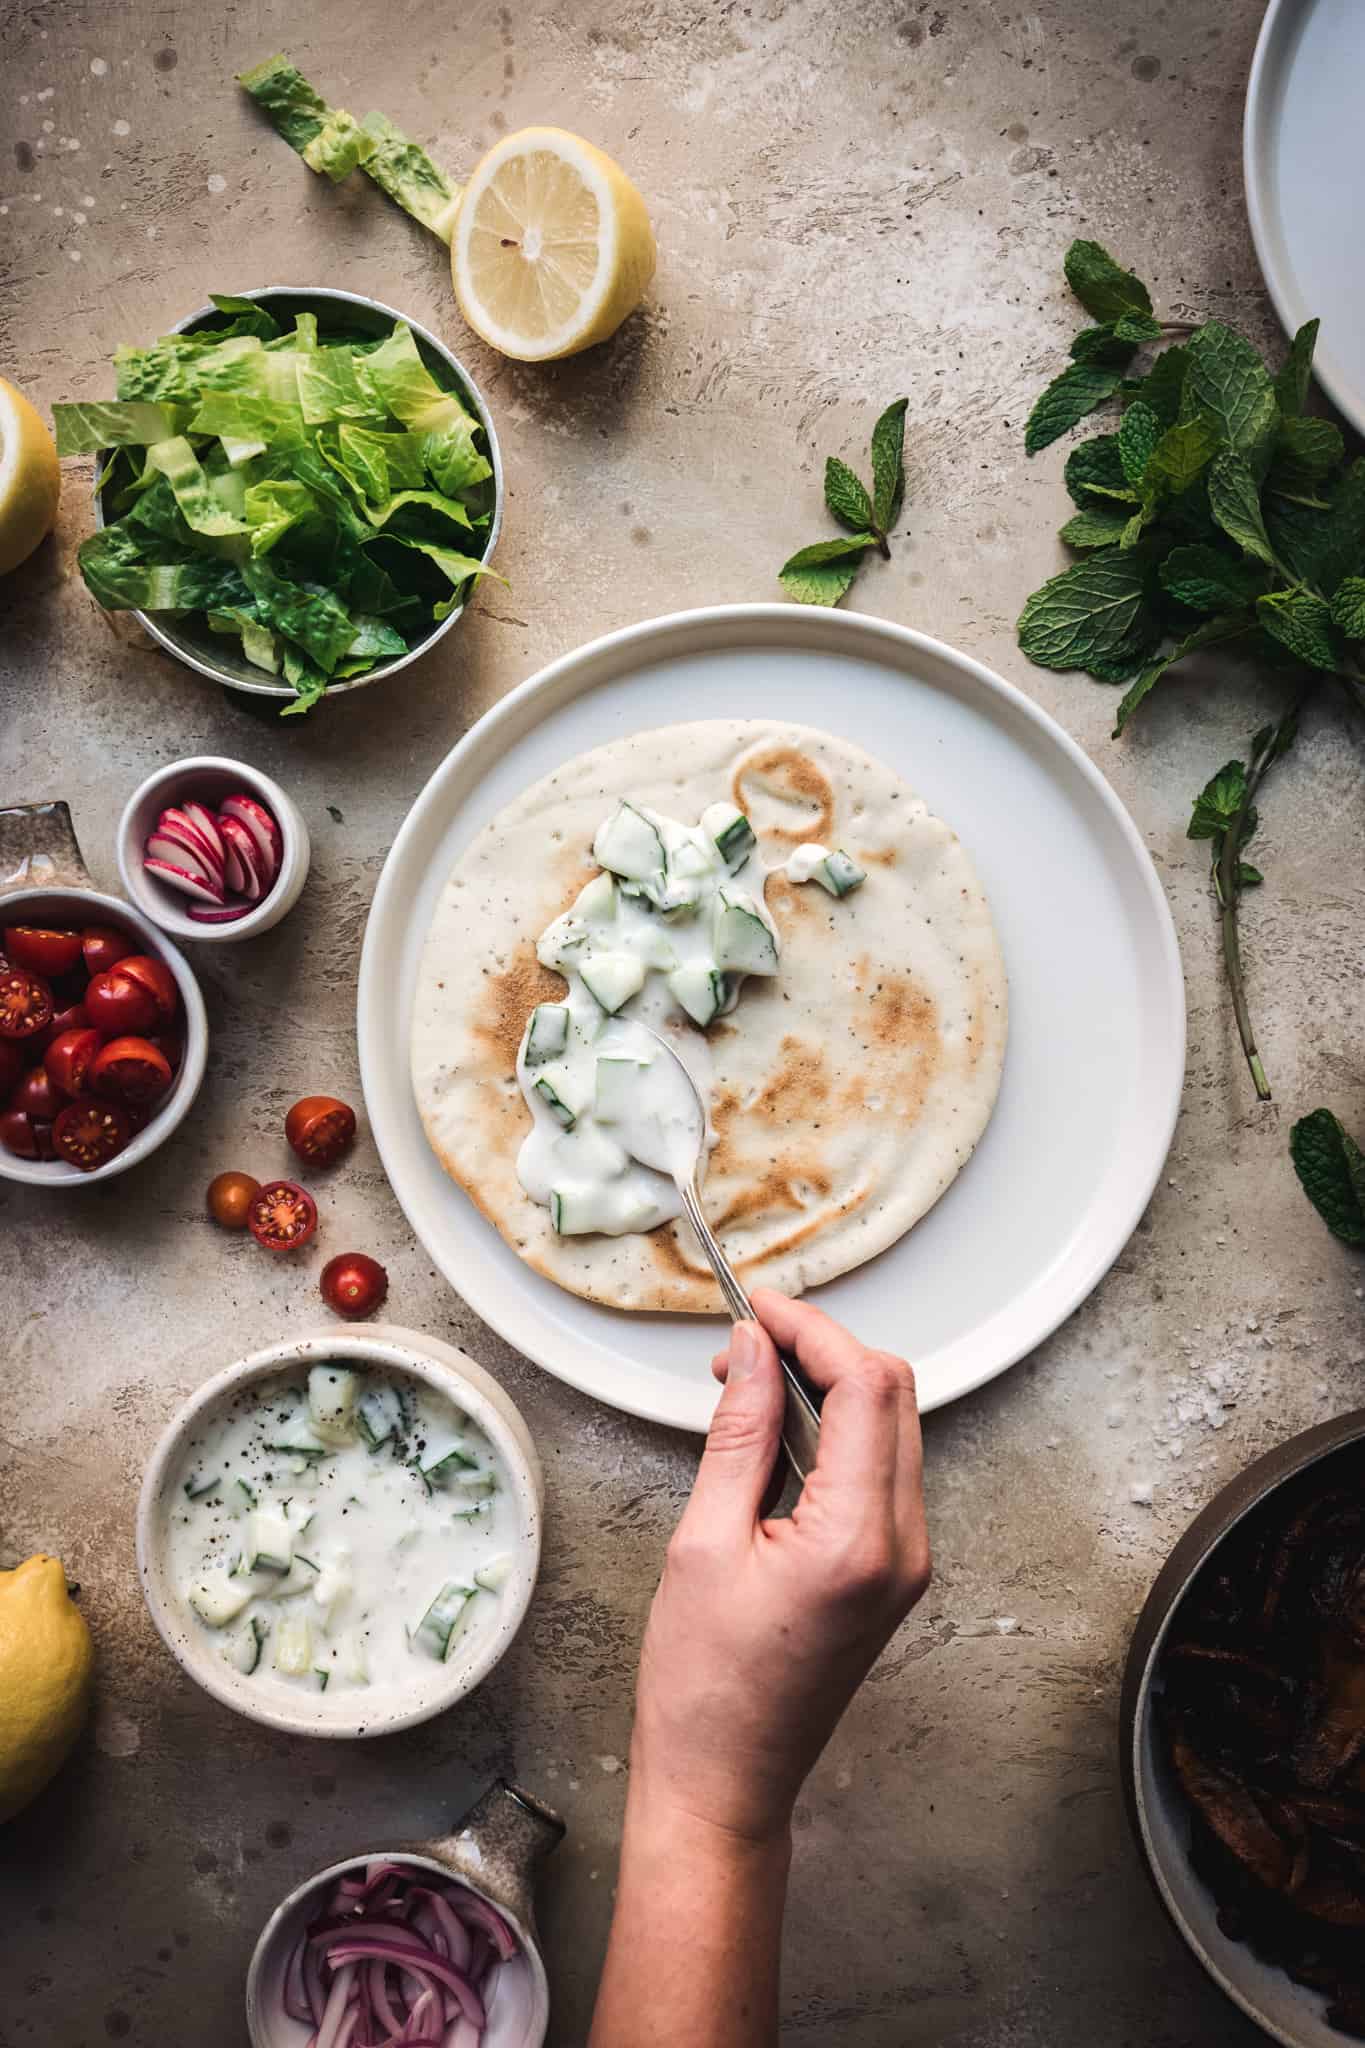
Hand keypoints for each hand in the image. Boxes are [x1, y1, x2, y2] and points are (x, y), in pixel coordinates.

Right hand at [631, 1289, 930, 1846]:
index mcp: (859, 1540)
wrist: (725, 1780)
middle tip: (746, 1341)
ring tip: (748, 1385)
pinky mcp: (893, 1571)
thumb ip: (738, 1434)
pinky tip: (776, 1433)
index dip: (813, 1330)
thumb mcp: (702, 1543)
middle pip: (893, 1396)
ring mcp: (906, 1562)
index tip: (758, 1309)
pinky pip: (881, 1470)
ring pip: (893, 1427)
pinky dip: (836, 1432)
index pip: (866, 1387)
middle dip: (823, 1350)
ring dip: (829, 1387)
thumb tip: (750, 1352)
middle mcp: (903, 1547)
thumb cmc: (703, 1687)